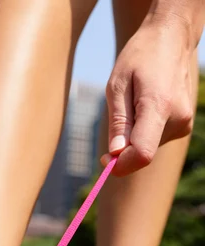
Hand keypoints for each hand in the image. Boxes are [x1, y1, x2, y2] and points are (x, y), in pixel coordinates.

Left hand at [102, 14, 195, 176]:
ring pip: (148, 147)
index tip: (105, 160)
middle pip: (143, 152)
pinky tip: (146, 105)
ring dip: (134, 135)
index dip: (121, 164)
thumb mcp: (117, 85)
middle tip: (118, 116)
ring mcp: (184, 123)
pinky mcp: (184, 126)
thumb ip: (118, 122)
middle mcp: (177, 118)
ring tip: (136, 102)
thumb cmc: (140, 57)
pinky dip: (144, 130)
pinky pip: (156, 139)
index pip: (142, 153)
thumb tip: (116, 153)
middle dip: (124, 147)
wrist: (171, 38)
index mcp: (159, 106)